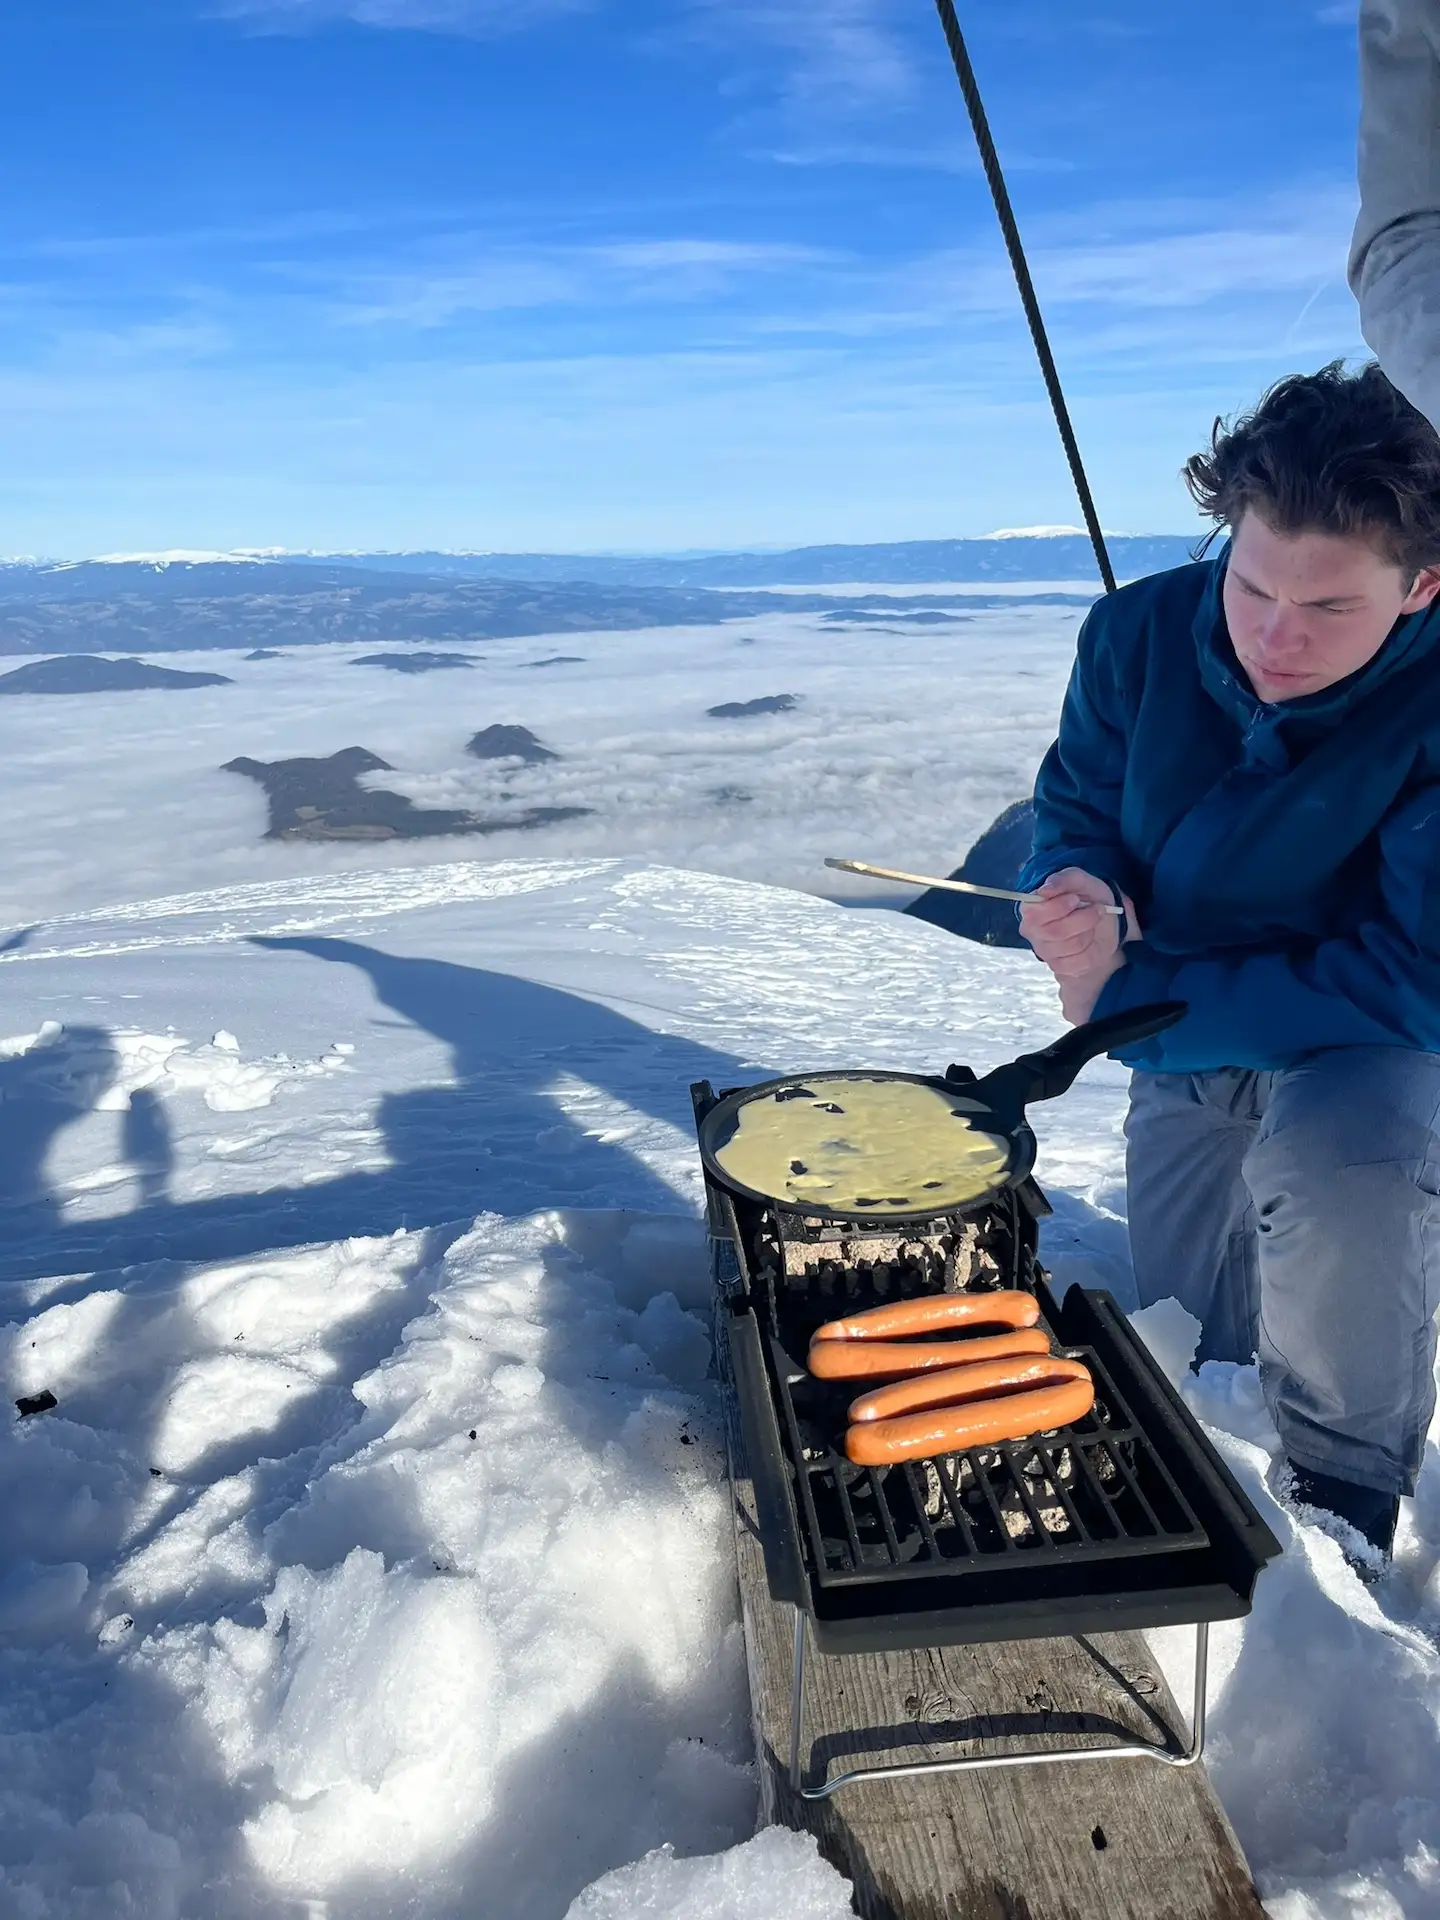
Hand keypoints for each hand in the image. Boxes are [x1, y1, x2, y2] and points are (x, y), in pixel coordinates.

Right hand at [1019, 867, 1139, 1026]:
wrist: (1108, 920)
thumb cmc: (1090, 898)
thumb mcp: (1083, 881)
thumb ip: (1065, 879)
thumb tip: (1045, 889)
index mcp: (1032, 909)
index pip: (1033, 913)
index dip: (1057, 906)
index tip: (1075, 898)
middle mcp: (1033, 932)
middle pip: (1055, 931)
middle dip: (1082, 918)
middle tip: (1095, 908)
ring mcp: (1045, 952)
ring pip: (1070, 945)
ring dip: (1089, 931)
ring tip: (1092, 922)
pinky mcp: (1061, 967)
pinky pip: (1078, 961)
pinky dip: (1091, 947)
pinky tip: (1090, 939)